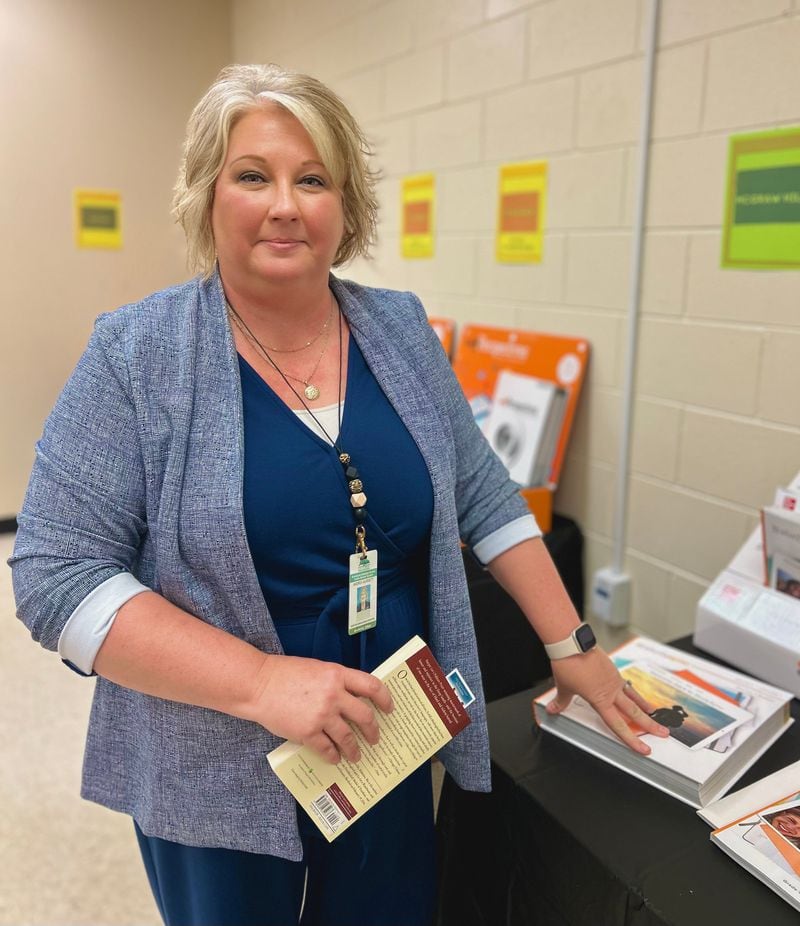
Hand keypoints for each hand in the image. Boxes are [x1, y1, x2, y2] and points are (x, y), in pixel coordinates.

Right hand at [248, 655, 393, 763]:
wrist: (258, 685)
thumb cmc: (284, 673)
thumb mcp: (317, 669)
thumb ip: (336, 681)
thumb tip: (352, 698)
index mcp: (337, 674)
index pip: (372, 686)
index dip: (385, 699)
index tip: (389, 709)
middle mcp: (334, 694)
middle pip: (364, 716)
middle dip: (373, 730)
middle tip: (375, 738)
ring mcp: (321, 715)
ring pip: (348, 737)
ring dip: (354, 749)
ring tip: (356, 755)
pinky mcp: (307, 732)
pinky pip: (327, 749)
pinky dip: (333, 756)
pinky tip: (335, 758)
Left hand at [546, 647, 669, 754]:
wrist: (572, 643)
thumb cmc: (568, 664)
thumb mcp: (563, 687)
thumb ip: (561, 701)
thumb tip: (553, 709)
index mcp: (600, 700)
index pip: (618, 725)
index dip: (632, 739)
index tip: (644, 749)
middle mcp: (611, 691)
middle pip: (634, 713)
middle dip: (649, 725)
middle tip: (663, 734)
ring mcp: (614, 679)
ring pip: (633, 697)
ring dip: (645, 707)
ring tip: (655, 715)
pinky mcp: (612, 669)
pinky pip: (626, 684)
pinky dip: (632, 691)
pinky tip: (635, 694)